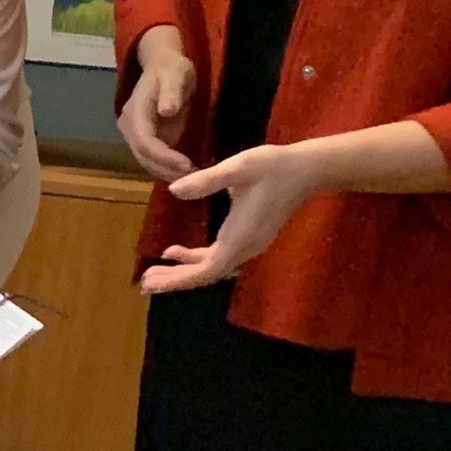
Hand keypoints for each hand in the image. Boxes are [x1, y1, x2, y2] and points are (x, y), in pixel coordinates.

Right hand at [119, 27, 197, 182]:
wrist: (162, 65)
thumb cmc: (172, 69)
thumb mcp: (176, 75)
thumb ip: (171, 93)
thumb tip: (166, 111)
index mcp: (135, 111)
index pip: (145, 142)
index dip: (164, 158)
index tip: (188, 166)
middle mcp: (129, 125)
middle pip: (143, 156)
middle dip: (167, 169)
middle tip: (194, 177)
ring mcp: (134, 134)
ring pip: (146, 161)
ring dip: (166, 172)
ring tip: (193, 177)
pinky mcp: (143, 139)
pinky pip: (151, 159)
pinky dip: (167, 168)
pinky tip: (186, 172)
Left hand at [140, 143, 324, 295]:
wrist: (307, 169)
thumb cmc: (273, 166)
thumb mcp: (238, 167)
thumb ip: (207, 180)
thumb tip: (175, 190)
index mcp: (240, 236)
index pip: (207, 269)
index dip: (179, 279)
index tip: (152, 284)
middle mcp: (245, 248)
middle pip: (207, 274)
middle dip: (175, 280)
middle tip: (144, 284)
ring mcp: (249, 245)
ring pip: (212, 268)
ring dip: (183, 271)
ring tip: (153, 273)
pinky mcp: (250, 238)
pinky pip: (219, 257)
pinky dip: (196, 259)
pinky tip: (175, 252)